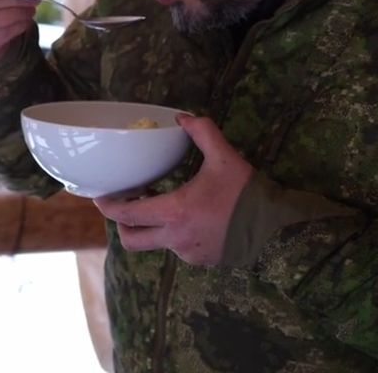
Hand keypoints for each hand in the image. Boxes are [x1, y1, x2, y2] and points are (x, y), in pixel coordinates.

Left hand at [92, 114, 253, 265]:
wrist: (276, 229)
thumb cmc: (247, 194)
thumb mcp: (225, 158)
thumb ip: (203, 133)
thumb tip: (183, 116)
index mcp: (175, 212)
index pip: (127, 215)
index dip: (108, 206)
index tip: (100, 196)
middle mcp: (175, 238)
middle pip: (130, 239)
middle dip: (122, 223)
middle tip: (127, 204)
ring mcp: (187, 253)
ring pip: (155, 243)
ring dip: (151, 226)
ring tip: (162, 204)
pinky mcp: (200, 260)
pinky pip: (176, 248)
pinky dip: (174, 234)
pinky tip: (188, 217)